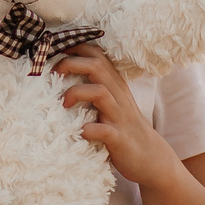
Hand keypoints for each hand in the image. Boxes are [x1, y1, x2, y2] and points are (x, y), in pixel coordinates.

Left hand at [53, 45, 179, 187]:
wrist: (150, 157)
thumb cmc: (122, 127)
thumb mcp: (112, 102)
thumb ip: (94, 86)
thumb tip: (63, 72)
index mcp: (114, 85)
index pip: (97, 56)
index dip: (75, 47)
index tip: (54, 50)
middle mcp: (118, 96)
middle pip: (97, 67)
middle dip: (71, 64)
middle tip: (54, 74)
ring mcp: (119, 116)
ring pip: (100, 92)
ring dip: (77, 92)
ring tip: (63, 103)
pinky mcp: (119, 138)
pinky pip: (104, 130)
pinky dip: (90, 129)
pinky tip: (81, 132)